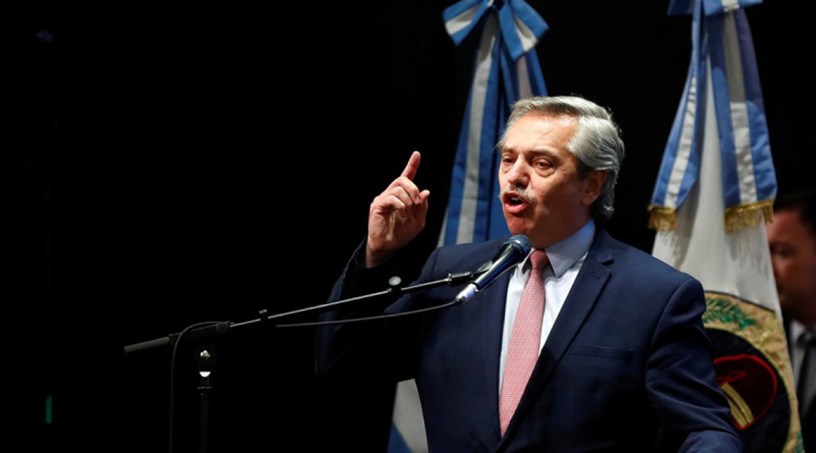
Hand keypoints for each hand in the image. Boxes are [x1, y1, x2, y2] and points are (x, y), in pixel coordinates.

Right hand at [365, 151, 429, 266]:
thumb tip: (426, 192)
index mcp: (401, 196)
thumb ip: (423, 207)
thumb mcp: (418, 221)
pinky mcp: (377, 205)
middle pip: (402, 180)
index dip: (412, 165)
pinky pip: (392, 198)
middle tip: (417, 202)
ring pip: (398, 188)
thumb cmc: (401, 234)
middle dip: (413, 189)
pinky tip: (402, 214)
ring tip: (407, 214)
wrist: (388, 246)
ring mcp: (383, 199)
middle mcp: (390, 194)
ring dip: (408, 200)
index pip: (406, 177)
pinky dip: (401, 206)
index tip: (417, 154)